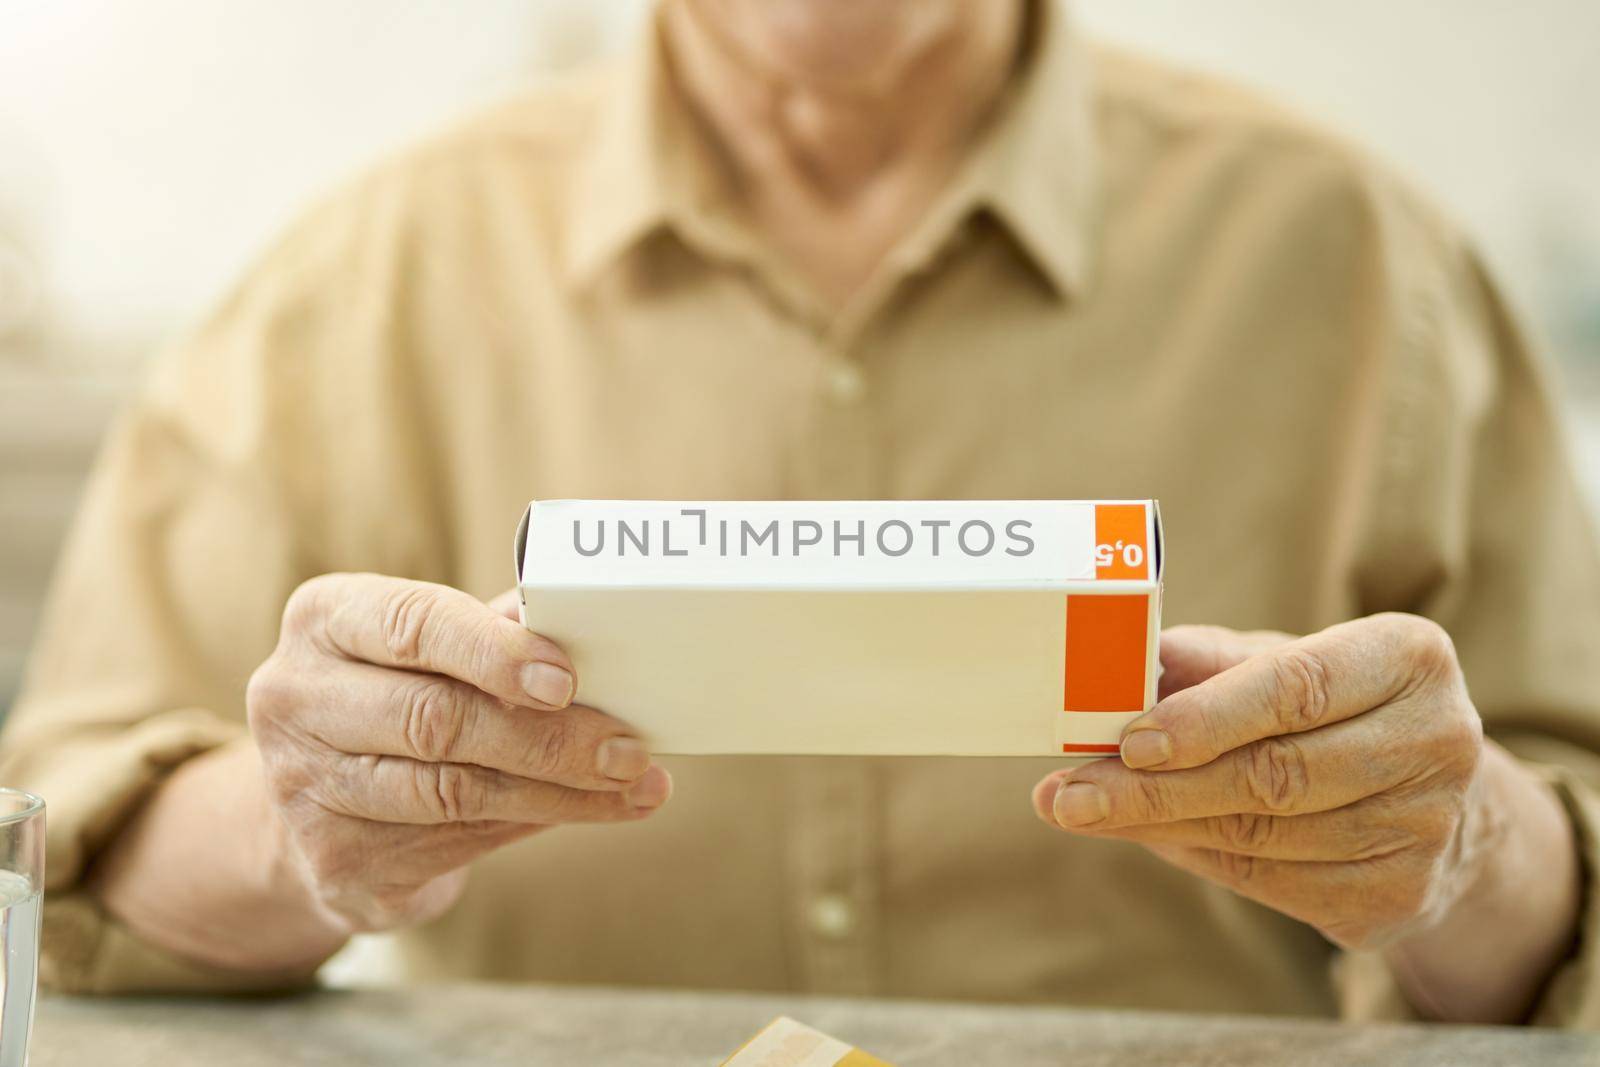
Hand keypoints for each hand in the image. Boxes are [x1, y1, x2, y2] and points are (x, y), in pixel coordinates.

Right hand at [247, 573, 669, 934]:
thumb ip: (499, 632)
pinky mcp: (331, 859)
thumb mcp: (431, 651)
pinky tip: (592, 811)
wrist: (318, 810)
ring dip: (560, 790)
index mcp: (323, 619)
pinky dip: (536, 823)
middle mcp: (293, 696)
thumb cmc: (399, 699)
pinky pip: (455, 841)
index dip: (495, 652)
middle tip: (629, 748)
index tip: (568, 678)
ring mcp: (302, 785)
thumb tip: (598, 624)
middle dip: (548, 737)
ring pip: (454, 790)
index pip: (411, 624)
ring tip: (633, 784)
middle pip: (437, 718)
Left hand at [1033, 614, 1577, 1020]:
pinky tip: (1152, 837)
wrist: (1439, 801)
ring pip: (1264, 836)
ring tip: (1085, 810)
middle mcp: (1437, 741)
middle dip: (1156, 789)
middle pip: (1274, 774)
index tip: (1127, 740)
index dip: (1205, 719)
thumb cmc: (1334, 709)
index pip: (1296, 688)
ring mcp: (1425, 829)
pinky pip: (1271, 884)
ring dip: (1160, 826)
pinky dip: (1198, 858)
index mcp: (1410, 658)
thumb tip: (1125, 663)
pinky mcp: (1400, 896)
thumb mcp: (1284, 660)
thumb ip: (1210, 661)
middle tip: (1068, 795)